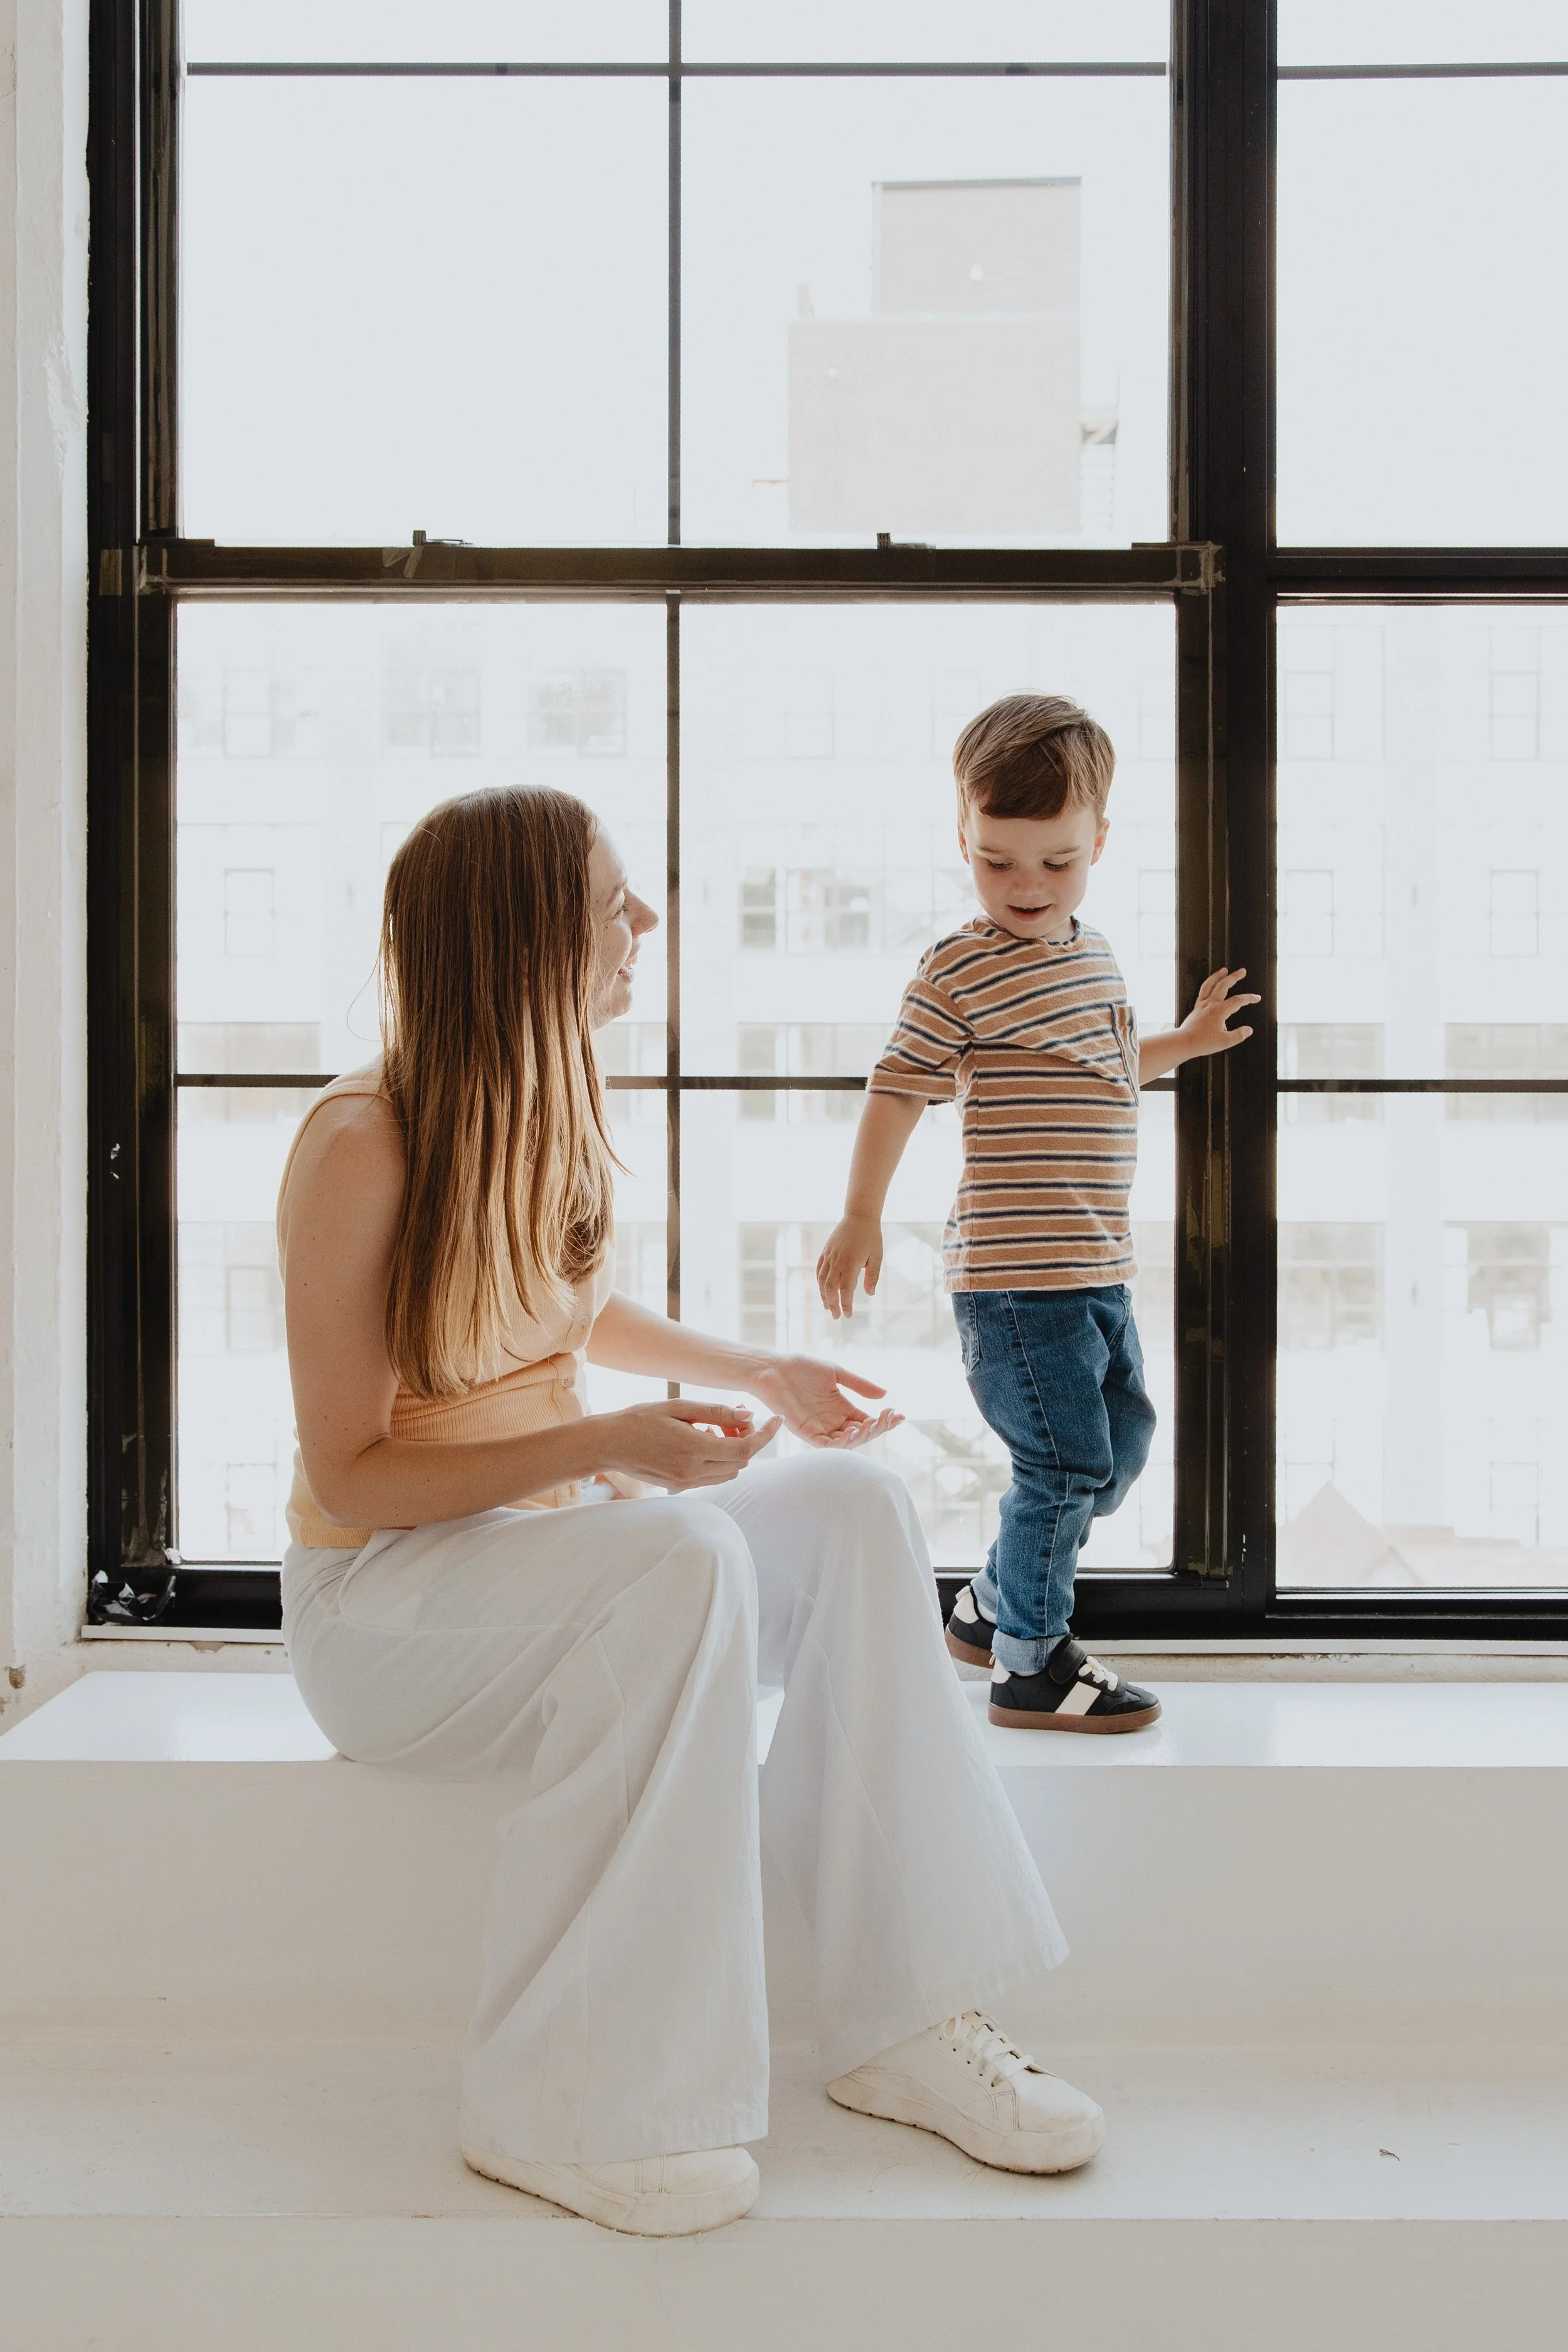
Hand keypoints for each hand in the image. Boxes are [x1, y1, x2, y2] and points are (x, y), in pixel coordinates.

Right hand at [601, 1399, 782, 1490]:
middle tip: (733, 1418)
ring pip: (729, 1471)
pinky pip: (712, 1476)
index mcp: (694, 1449)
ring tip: (712, 1429)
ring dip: (732, 1451)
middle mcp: (693, 1471)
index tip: (776, 1419)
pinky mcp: (679, 1487)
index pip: (745, 1448)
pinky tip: (700, 1441)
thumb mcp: (678, 1407)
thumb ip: (715, 1411)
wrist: (608, 1444)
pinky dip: (717, 1460)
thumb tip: (748, 1413)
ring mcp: (686, 1482)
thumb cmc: (639, 1419)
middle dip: (746, 1439)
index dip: (765, 1434)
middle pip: (741, 1462)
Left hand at [747, 1353, 902, 1449]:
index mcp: (842, 1408)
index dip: (885, 1420)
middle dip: (878, 1428)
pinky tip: (853, 1433)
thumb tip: (885, 1395)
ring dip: (863, 1436)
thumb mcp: (836, 1373)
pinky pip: (826, 1445)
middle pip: (861, 1433)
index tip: (900, 1415)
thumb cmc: (801, 1368)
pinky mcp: (806, 1432)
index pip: (868, 1420)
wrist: (774, 1368)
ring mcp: (820, 1428)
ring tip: (874, 1424)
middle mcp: (833, 1421)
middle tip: (890, 1417)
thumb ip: (859, 1385)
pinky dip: (841, 1443)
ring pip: (847, 1442)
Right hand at [817, 1214, 882, 1319]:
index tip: (848, 1315)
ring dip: (824, 1295)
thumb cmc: (871, 1237)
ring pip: (822, 1280)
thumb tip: (869, 1294)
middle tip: (836, 1316)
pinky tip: (823, 1290)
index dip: (846, 1304)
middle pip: (830, 1288)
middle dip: (832, 1304)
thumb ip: (873, 1276)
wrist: (859, 1216)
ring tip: (828, 1307)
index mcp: (851, 1263)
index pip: (845, 1290)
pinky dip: (820, 1282)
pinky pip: (819, 1270)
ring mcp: (829, 1256)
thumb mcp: (877, 1256)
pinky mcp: (826, 1251)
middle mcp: (837, 1261)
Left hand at [1177, 967, 1258, 1060]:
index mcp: (1220, 1011)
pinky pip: (1202, 992)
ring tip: (1224, 970)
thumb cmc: (1203, 1043)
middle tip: (1242, 971)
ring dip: (1218, 976)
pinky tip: (1211, 985)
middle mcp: (1211, 1004)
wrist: (1183, 1043)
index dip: (1249, 998)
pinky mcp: (1196, 1008)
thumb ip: (1239, 1035)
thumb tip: (1248, 1030)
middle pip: (1224, 985)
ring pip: (1210, 985)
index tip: (1257, 998)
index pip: (1238, 1001)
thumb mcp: (1225, 1042)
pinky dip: (1208, 985)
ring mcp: (1202, 1004)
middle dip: (1234, 977)